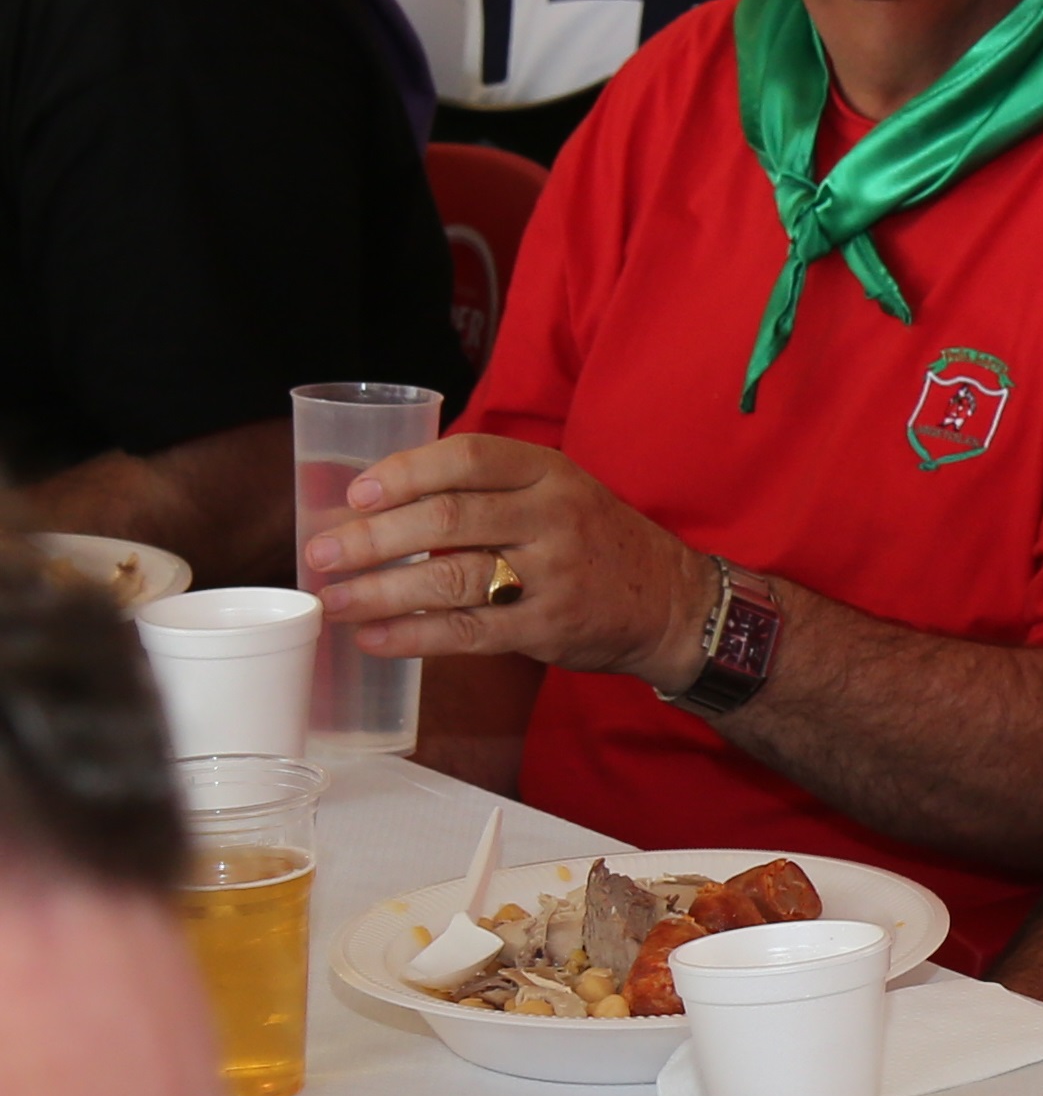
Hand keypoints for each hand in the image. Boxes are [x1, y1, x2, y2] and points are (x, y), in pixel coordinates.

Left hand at [301, 435, 714, 689]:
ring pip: (451, 579)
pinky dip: (412, 636)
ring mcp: (553, 574)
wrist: (669, 599)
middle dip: (374, 537)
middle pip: (450, 519)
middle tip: (321, 552)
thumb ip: (490, 491)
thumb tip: (383, 505)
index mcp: (551, 472)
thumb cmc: (594, 541)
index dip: (408, 471)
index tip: (357, 493)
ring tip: (332, 599)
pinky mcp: (547, 627)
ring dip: (381, 591)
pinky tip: (371, 637)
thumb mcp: (559, 493)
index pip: (472, 457)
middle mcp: (553, 516)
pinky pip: (467, 632)